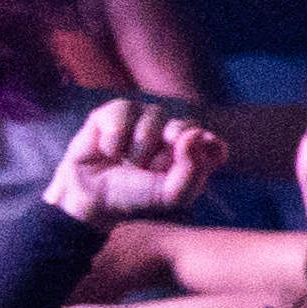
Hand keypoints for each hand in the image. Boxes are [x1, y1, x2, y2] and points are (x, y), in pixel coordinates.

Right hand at [43, 96, 223, 226]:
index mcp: (191, 155)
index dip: (204, 151)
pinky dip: (115, 136)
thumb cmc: (134, 196)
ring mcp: (145, 120)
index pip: (215, 145)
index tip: (187, 162)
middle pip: (186, 125)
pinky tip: (108, 151)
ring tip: (127, 162)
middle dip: (168, 147)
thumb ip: (192, 170)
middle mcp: (172, 134)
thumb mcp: (170, 194)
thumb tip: (196, 134)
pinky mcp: (116, 112)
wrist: (90, 197)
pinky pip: (123, 110)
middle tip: (150, 166)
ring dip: (139, 145)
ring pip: (155, 115)